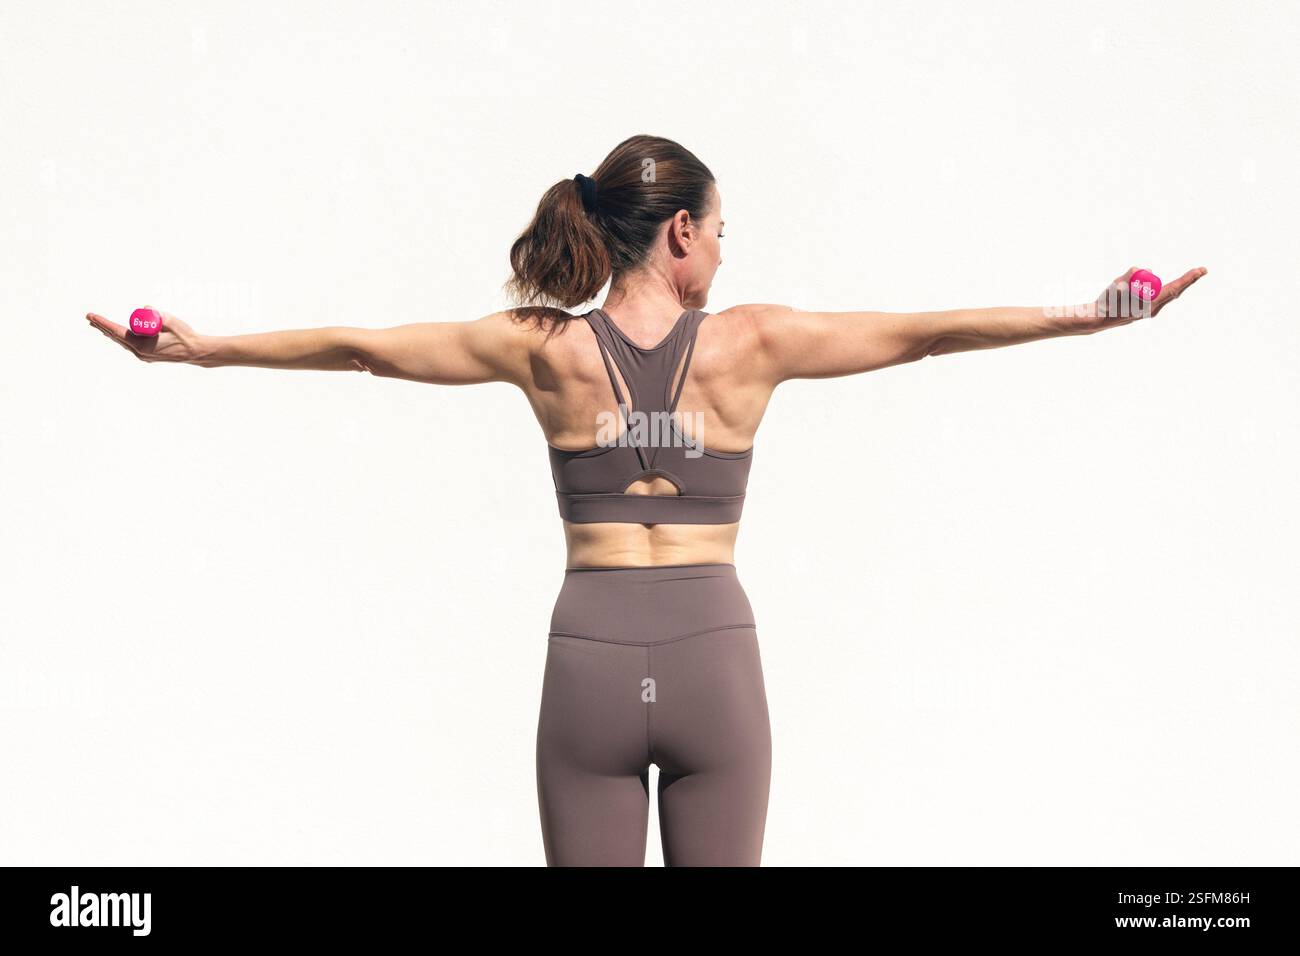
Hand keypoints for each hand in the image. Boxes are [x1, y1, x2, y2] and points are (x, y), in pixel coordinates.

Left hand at [85, 308, 210, 364]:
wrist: (196, 351)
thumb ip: (158, 314)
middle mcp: (140, 353)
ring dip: (111, 333)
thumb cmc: (185, 336)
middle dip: (103, 327)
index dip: (104, 323)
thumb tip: (145, 307)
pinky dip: (122, 338)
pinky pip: (131, 345)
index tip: (92, 316)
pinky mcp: (149, 355)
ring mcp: (144, 355)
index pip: (117, 332)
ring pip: (123, 342)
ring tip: (99, 325)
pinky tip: (118, 335)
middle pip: (117, 338)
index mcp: (142, 345)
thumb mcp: (172, 322)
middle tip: (90, 318)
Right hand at [1072, 265, 1207, 332]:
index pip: (1173, 289)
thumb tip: (1144, 270)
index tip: (1201, 270)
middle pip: (1171, 291)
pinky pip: (1152, 295)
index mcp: (1149, 305)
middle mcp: (1153, 310)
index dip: (1188, 279)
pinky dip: (1148, 288)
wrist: (1097, 319)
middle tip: (1200, 271)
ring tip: (1130, 290)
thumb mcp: (1116, 285)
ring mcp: (1149, 311)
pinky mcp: (1145, 310)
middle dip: (1183, 281)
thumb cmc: (1106, 303)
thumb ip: (1131, 275)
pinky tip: (1131, 293)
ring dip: (1153, 285)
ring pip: (1159, 292)